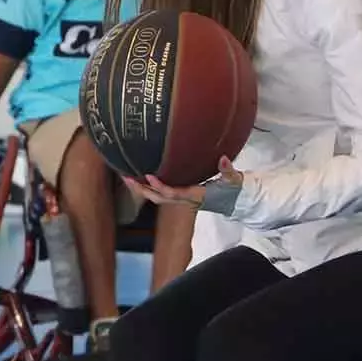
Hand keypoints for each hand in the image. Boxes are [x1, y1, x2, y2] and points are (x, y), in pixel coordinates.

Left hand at [124, 157, 243, 208]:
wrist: (235, 202)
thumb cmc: (233, 190)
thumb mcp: (234, 180)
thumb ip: (228, 170)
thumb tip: (223, 158)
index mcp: (196, 196)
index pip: (174, 193)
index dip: (161, 186)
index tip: (149, 176)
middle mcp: (185, 200)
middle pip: (159, 199)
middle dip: (142, 190)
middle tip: (126, 177)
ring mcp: (181, 200)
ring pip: (157, 198)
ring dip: (141, 189)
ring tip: (126, 177)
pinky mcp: (180, 197)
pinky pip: (161, 194)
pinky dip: (149, 187)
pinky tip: (140, 178)